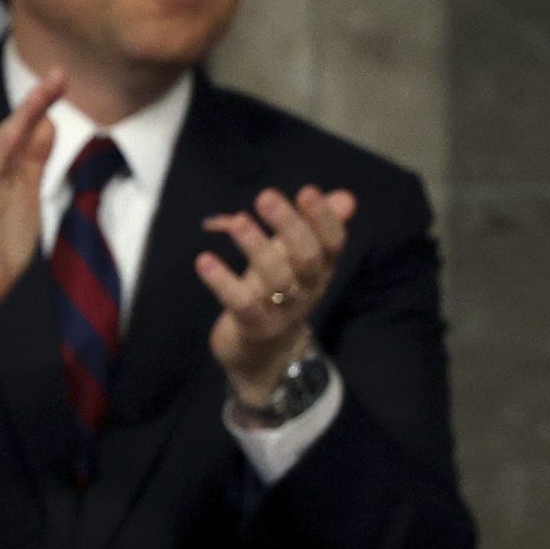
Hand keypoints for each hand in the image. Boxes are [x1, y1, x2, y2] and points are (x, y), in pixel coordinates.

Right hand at [0, 71, 65, 364]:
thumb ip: (33, 164)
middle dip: (36, 100)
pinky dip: (3, 148)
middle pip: (13, 128)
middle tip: (61, 73)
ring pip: (1, 142)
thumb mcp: (25, 200)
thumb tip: (47, 125)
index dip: (42, 104)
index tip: (64, 78)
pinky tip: (18, 130)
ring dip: (22, 115)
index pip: (23, 130)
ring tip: (44, 90)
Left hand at [198, 185, 353, 401]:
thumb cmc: (276, 296)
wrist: (263, 357)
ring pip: (276, 279)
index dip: (324, 219)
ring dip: (256, 247)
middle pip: (307, 257)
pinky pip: (242, 304)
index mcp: (321, 271)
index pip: (332, 243)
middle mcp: (308, 290)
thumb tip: (346, 196)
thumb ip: (312, 228)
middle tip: (266, 196)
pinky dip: (222, 281)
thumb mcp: (294, 261)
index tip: (307, 191)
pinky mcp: (255, 328)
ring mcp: (283, 312)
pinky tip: (203, 260)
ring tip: (236, 221)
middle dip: (290, 226)